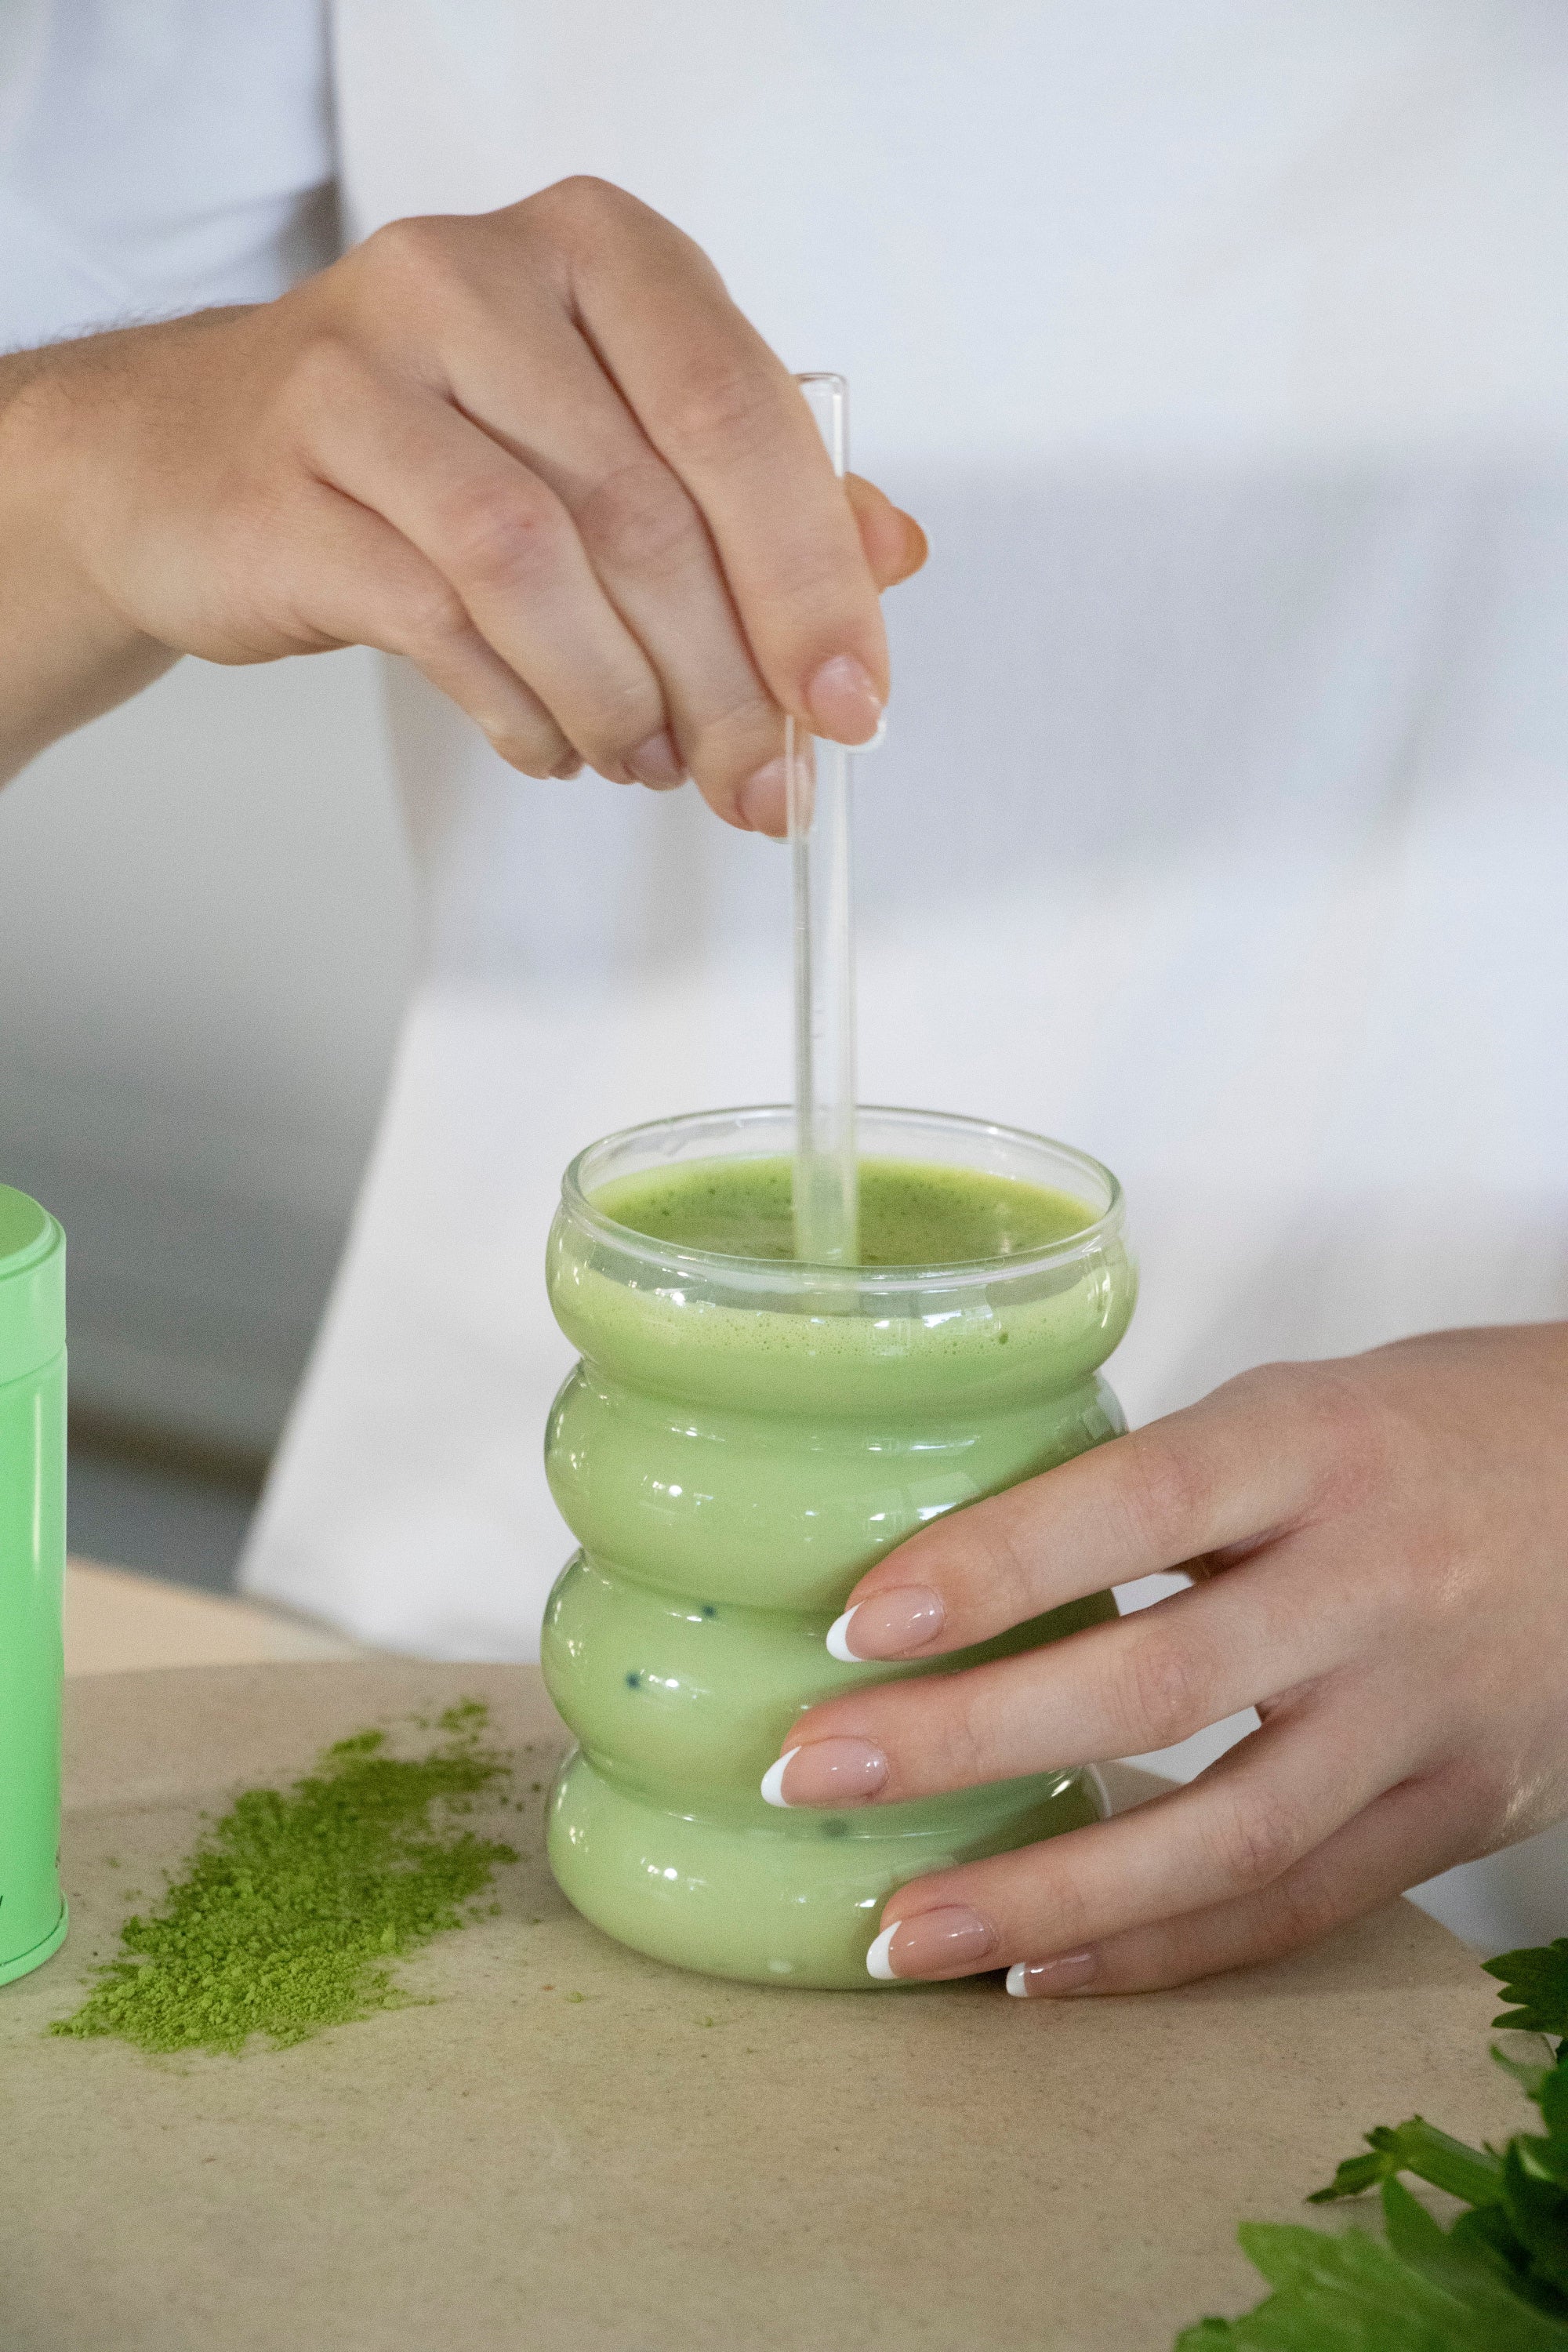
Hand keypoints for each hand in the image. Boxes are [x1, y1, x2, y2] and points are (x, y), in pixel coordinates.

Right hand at [0, 178, 923, 818]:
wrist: (190, 455)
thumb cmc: (434, 442)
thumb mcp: (611, 427)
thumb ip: (753, 482)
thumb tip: (889, 558)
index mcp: (594, 251)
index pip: (739, 413)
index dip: (810, 579)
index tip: (849, 706)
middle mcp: (473, 281)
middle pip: (647, 508)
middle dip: (726, 681)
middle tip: (760, 784)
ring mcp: (362, 376)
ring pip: (538, 568)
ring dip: (622, 702)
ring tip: (651, 763)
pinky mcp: (287, 487)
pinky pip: (439, 625)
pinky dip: (523, 712)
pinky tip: (556, 746)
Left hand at [766, 1324, 1567, 1993]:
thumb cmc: (1438, 1428)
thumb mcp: (1300, 1408)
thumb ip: (1163, 1489)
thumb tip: (967, 1573)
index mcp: (1319, 1447)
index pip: (1135, 1507)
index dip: (991, 1567)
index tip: (854, 1623)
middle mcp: (1374, 1583)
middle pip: (1156, 1681)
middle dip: (964, 1740)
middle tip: (815, 1774)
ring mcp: (1423, 1715)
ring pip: (1226, 1834)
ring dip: (1047, 1894)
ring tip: (904, 1933)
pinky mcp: (1458, 1813)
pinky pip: (1299, 1903)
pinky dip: (1165, 1952)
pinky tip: (1044, 1973)